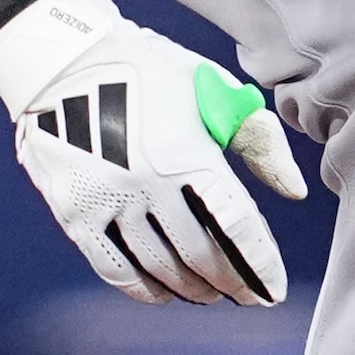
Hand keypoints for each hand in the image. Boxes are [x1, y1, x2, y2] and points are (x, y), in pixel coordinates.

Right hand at [0, 0, 305, 304]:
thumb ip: (258, 141)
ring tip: (211, 292)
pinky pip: (114, 268)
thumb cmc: (146, 69)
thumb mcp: (209, 89)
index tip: (274, 290)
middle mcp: (146, 185)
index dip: (260, 265)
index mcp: (186, 153)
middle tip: (247, 295)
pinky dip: (144, 288)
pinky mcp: (73, 213)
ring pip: (159, 268)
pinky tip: (164, 290)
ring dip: (192, 288)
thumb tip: (294, 191)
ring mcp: (105, 203)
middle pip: (200, 256)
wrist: (60, 59)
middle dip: (230, 282)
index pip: (237, 227)